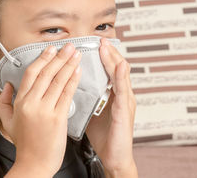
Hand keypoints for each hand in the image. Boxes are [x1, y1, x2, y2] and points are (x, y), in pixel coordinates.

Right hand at [0, 43, 81, 176]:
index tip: (51, 49)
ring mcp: (45, 110)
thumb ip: (3, 102)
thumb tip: (7, 85)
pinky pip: (67, 94)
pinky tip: (78, 71)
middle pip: (46, 73)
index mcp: (20, 102)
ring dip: (68, 65)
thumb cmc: (24, 144)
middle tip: (69, 46)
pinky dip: (73, 80)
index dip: (42, 59)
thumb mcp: (7, 122)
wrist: (34, 165)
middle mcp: (32, 103)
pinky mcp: (58, 118)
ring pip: (58, 81)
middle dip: (59, 57)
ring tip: (76, 54)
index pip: (31, 73)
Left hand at [86, 38, 137, 177]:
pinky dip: (121, 77)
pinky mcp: (125, 111)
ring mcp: (125, 102)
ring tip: (107, 47)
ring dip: (114, 59)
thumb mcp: (93, 112)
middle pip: (116, 68)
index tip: (94, 43)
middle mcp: (122, 95)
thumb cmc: (105, 136)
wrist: (115, 157)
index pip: (109, 70)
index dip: (103, 56)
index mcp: (113, 94)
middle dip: (108, 52)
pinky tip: (120, 66)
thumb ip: (87, 97)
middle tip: (99, 39)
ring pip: (121, 75)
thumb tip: (71, 86)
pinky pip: (123, 91)